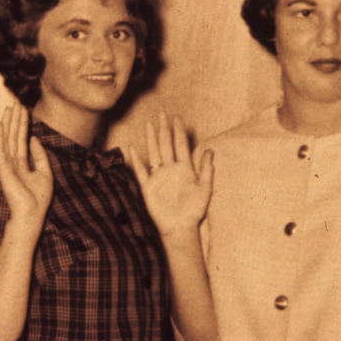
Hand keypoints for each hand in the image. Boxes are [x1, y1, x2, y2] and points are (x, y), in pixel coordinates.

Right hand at [0, 102, 53, 224]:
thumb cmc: (38, 198)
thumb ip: (39, 155)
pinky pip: (1, 149)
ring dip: (8, 123)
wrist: (32, 214)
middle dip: (15, 119)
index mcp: (22, 163)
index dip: (23, 125)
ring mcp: (7, 165)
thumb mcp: (44, 172)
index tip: (24, 110)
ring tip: (8, 107)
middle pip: (14, 136)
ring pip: (7, 139)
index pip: (22, 140)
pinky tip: (0, 124)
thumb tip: (34, 138)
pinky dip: (0, 136)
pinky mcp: (3, 169)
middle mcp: (12, 162)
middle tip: (15, 102)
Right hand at [123, 114, 212, 235]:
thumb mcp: (205, 188)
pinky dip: (135, 160)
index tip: (176, 117)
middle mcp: (170, 170)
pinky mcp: (148, 187)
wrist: (180, 227)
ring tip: (149, 124)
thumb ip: (206, 169)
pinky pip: (140, 171)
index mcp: (184, 169)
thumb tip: (209, 149)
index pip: (180, 145)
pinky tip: (131, 148)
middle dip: (164, 128)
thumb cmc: (194, 210)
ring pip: (154, 153)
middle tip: (161, 113)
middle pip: (166, 144)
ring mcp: (158, 177)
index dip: (178, 130)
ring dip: (151, 138)